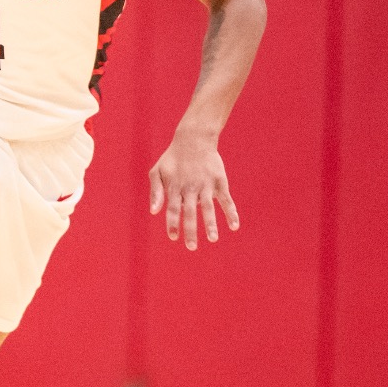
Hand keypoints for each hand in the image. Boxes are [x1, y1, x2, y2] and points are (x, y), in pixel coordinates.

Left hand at [149, 130, 238, 250]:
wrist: (194, 139)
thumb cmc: (173, 158)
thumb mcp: (157, 171)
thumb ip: (155, 191)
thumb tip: (153, 212)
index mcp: (174, 187)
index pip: (172, 209)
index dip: (173, 223)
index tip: (173, 237)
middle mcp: (190, 188)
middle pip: (189, 212)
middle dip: (190, 230)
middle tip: (191, 247)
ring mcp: (206, 185)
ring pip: (208, 208)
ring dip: (210, 224)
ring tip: (212, 239)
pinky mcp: (219, 182)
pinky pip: (226, 200)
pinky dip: (231, 213)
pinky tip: (234, 226)